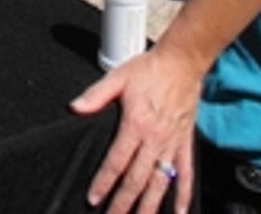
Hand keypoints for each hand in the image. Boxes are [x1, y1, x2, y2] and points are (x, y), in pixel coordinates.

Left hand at [71, 46, 200, 213]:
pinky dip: (183, 196)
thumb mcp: (117, 77)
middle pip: (137, 179)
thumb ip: (95, 96)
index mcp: (135, 124)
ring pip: (160, 183)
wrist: (182, 63)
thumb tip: (75, 108)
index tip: (95, 199)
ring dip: (150, 206)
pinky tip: (179, 212)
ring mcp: (172, 144)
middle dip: (124, 203)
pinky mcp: (185, 144)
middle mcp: (154, 139)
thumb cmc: (149, 69)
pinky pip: (186, 175)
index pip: (116, 162)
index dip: (104, 182)